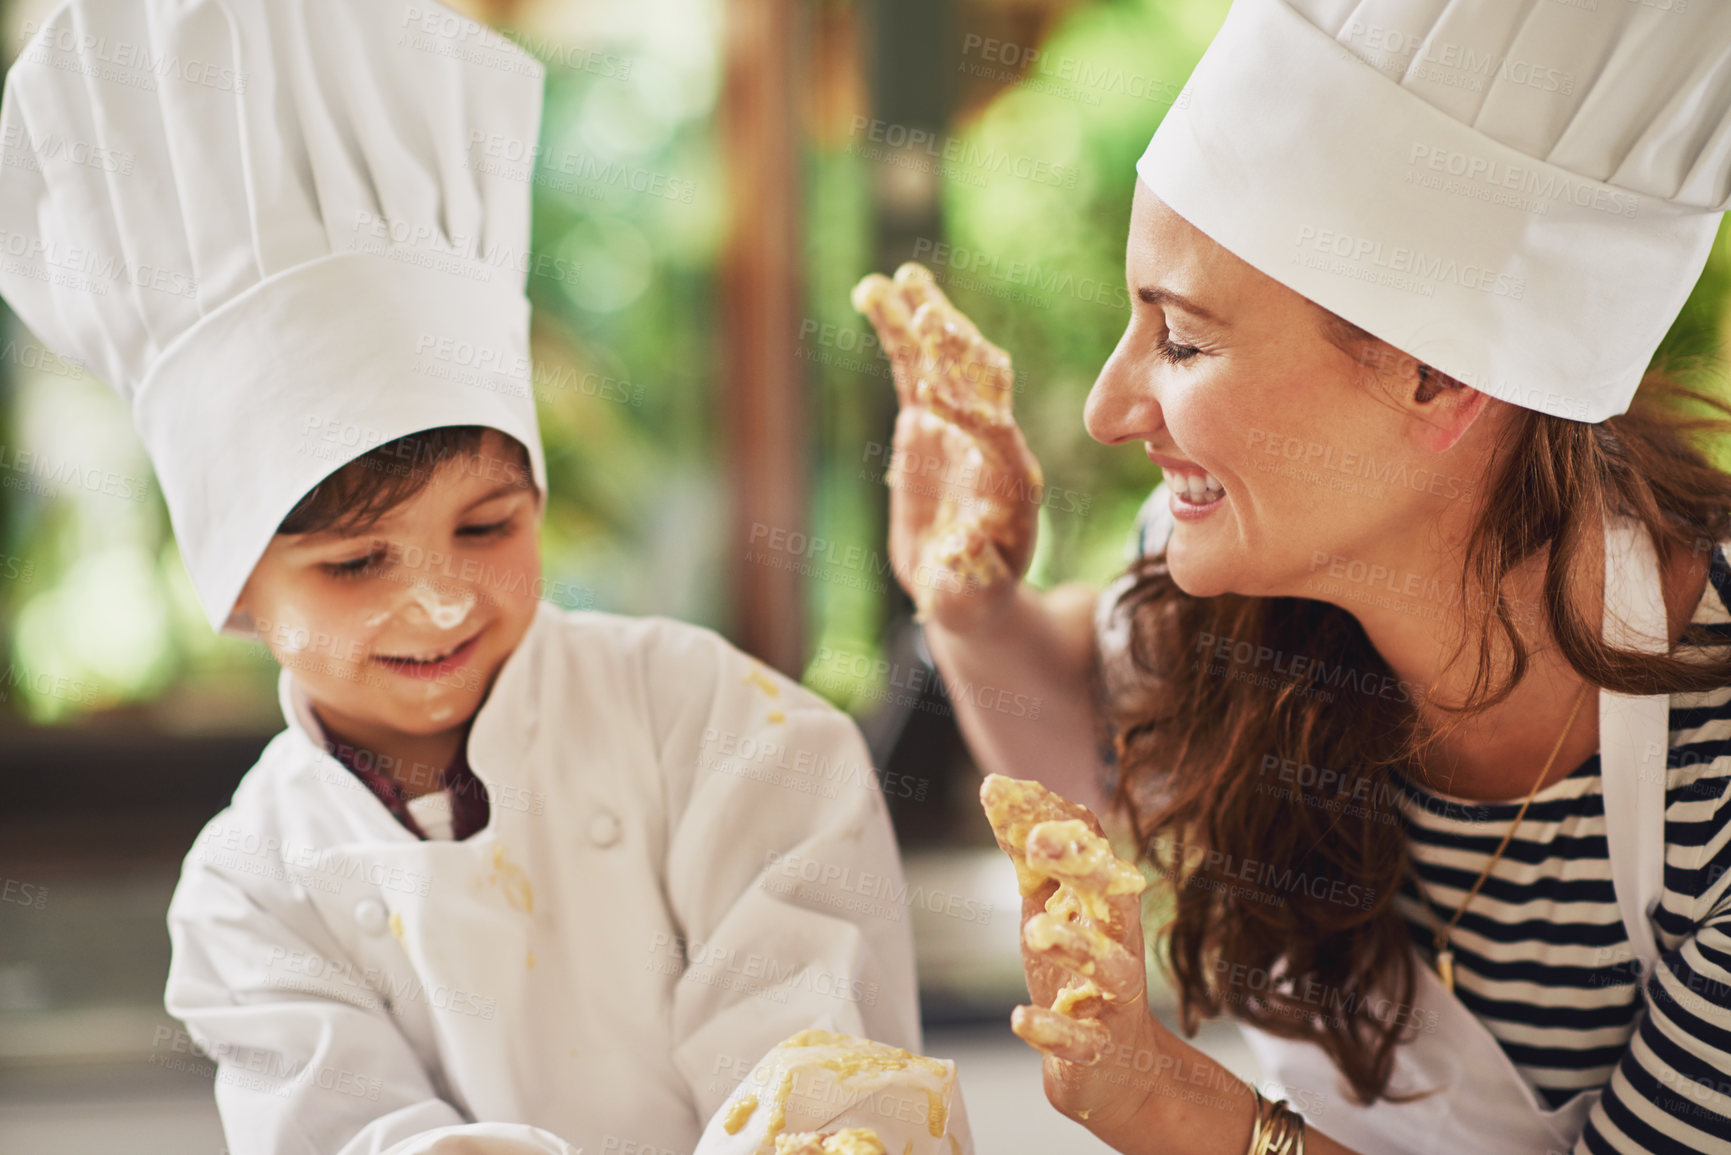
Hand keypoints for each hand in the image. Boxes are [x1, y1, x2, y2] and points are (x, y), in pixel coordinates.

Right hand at [852, 263, 1044, 635]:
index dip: (966, 414)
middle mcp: (992, 440)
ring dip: (922, 319)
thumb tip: (959, 552)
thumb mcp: (970, 594)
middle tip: (926, 310)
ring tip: (894, 279)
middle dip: (951, 348)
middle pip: (976, 382)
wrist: (965, 586)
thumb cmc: (971, 595)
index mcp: (1013, 479)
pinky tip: (874, 294)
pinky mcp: (928, 421)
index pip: (995, 434)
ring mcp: (958, 424)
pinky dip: (896, 333)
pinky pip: (912, 369)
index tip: (931, 398)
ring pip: (942, 362)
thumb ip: (967, 572)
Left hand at [980, 774, 1162, 1138]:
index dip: (1055, 823)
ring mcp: (1113, 1001)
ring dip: (1076, 946)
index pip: (1092, 853)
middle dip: (1083, 867)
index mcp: (1104, 909)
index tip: (1007, 792)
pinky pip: (1083, 1041)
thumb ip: (1029, 859)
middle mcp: (1119, 948)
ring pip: (1111, 968)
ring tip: (1036, 930)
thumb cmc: (1076, 979)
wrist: (1111, 1070)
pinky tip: (1021, 1018)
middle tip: (1041, 841)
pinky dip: (1053, 1030)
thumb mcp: (1049, 911)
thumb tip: (998, 790)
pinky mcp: (1099, 1049)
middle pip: (1117, 900)